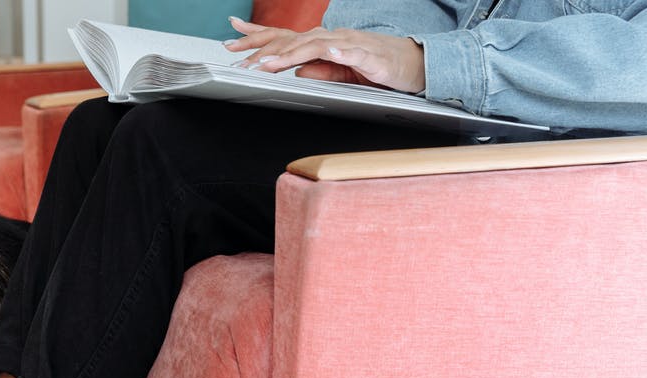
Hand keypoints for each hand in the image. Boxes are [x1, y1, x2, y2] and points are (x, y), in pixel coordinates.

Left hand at [224, 17, 425, 93]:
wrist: (415, 65)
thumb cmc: (379, 67)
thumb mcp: (341, 74)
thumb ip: (320, 71)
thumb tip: (297, 72)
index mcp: (323, 43)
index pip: (284, 36)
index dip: (257, 35)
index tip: (231, 36)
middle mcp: (332, 39)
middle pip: (292, 40)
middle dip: (263, 50)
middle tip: (239, 59)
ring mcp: (350, 45)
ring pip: (314, 46)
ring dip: (289, 54)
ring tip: (268, 64)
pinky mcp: (369, 56)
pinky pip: (350, 53)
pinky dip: (336, 53)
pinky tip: (324, 54)